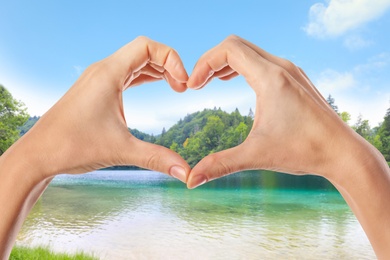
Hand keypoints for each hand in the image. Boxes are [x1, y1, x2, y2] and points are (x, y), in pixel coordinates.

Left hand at [18, 36, 189, 181]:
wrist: (38, 155)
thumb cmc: (72, 147)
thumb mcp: (121, 150)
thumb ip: (157, 159)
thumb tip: (187, 174)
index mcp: (108, 74)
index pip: (147, 47)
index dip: (171, 59)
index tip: (184, 84)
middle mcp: (103, 70)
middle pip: (144, 51)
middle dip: (168, 65)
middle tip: (183, 88)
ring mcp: (99, 79)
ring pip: (135, 62)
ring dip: (158, 70)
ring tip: (176, 87)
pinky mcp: (97, 89)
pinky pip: (127, 73)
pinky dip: (145, 76)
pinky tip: (156, 86)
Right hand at [186, 35, 389, 258]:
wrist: (343, 153)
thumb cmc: (305, 151)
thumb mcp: (257, 155)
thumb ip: (220, 165)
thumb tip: (191, 180)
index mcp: (271, 78)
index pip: (228, 50)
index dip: (204, 64)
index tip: (193, 87)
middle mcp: (282, 67)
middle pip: (236, 45)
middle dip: (211, 61)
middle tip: (197, 84)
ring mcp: (291, 71)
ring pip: (249, 51)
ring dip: (226, 63)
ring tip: (209, 83)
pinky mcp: (295, 78)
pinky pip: (262, 60)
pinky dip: (242, 66)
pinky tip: (232, 81)